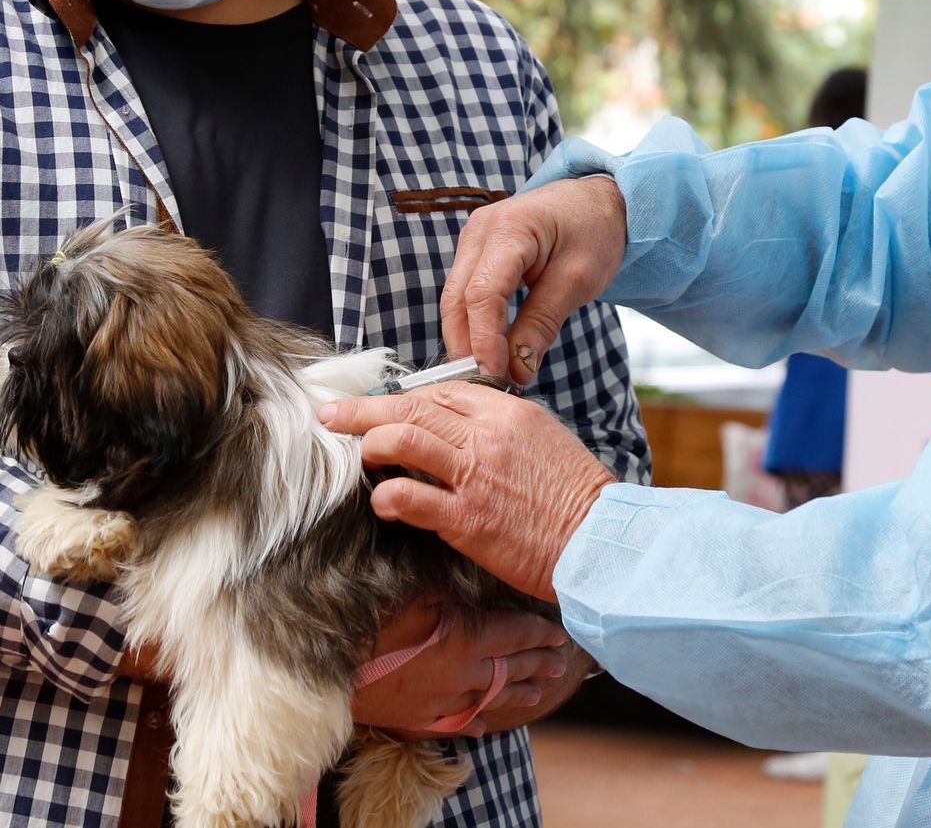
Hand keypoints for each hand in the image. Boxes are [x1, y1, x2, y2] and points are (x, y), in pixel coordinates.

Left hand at [320, 385, 614, 599]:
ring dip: (371, 445)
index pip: (440, 391)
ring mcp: (475, 475)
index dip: (401, 396)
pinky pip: (412, 497)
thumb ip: (500, 427)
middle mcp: (487, 435)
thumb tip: (459, 427)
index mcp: (507, 412)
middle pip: (411, 407)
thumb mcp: (543, 440)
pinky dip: (387, 497)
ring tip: (357, 456)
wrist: (598, 539)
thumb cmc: (575, 495)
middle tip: (332, 414)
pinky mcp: (467, 518)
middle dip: (363, 409)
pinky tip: (380, 502)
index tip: (377, 405)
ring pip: (403, 440)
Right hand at [351, 597, 570, 739]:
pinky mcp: (419, 719)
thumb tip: (474, 560)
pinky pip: (454, 725)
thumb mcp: (419, 588)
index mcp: (467, 638)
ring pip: (491, 699)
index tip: (560, 632)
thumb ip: (451, 583)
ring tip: (537, 693)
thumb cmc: (373, 619)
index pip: (516, 634)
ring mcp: (442, 701)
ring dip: (516, 694)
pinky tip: (484, 727)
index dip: (540, 632)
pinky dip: (472, 724)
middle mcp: (463, 673)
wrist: (332, 665)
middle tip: (560, 663)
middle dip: (538, 663)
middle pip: (511, 669)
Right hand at [442, 175, 626, 382]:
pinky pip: (465, 292)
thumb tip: (517, 369)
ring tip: (490, 373)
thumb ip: (543, 324)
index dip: (484, 340)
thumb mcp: (578, 281)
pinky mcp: (476, 251)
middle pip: (457, 298)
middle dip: (467, 345)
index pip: (483, 294)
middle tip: (487, 384)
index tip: (495, 375)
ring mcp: (474, 237)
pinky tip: (489, 349)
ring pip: (455, 298)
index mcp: (510, 227)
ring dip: (467, 338)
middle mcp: (481, 228)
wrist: (598, 201)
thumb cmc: (594, 231)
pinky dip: (473, 323)